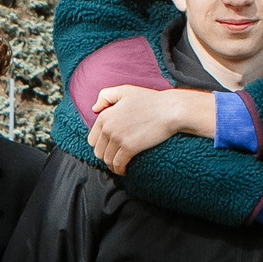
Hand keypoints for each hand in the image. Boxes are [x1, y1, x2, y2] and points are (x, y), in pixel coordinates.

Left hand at [88, 87, 212, 173]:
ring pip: (107, 160)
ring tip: (119, 166)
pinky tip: (124, 171)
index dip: (100, 145)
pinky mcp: (130, 148)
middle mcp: (108, 128)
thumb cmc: (150, 100)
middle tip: (114, 158)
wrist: (169, 109)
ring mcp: (118, 139)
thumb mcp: (125, 91)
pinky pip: (118, 164)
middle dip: (105, 156)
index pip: (92, 139)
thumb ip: (106, 96)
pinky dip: (119, 170)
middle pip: (98, 152)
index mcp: (104, 116)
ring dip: (112, 165)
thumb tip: (94, 109)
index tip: (108, 148)